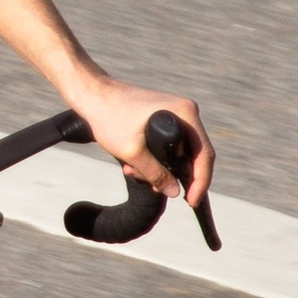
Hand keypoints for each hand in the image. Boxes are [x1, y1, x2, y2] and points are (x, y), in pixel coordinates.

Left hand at [75, 81, 215, 210]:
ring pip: (179, 153)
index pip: (204, 154)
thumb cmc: (110, 116)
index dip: (201, 182)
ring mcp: (176, 114)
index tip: (191, 201)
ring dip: (160, 169)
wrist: (93, 96)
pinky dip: (155, 159)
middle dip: (175, 176)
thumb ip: (155, 173)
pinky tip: (132, 164)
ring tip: (132, 171)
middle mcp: (185, 111)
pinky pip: (170, 146)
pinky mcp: (165, 118)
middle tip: (154, 188)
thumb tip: (175, 192)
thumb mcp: (132, 151)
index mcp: (184, 113)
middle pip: (194, 155)